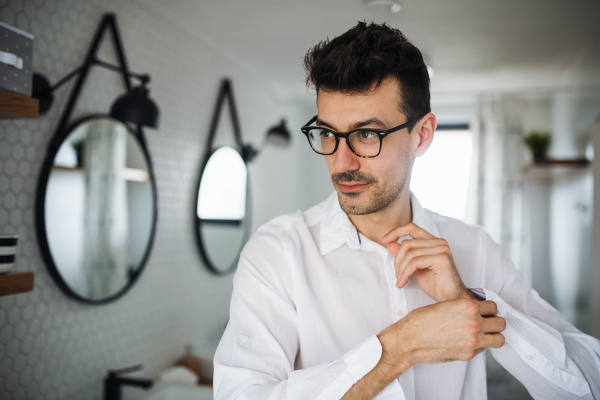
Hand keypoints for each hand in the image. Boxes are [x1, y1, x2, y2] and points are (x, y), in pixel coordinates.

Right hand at [377, 299, 505, 373]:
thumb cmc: (422, 321)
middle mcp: (474, 322)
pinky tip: (466, 342)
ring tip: (482, 335)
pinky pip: (484, 349)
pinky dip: (479, 346)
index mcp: (468, 306)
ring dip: (493, 336)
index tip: (484, 312)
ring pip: (499, 339)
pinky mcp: (469, 354)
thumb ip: (464, 309)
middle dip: (494, 322)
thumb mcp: (445, 305)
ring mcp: (473, 340)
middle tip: (486, 323)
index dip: (488, 309)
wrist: (410, 339)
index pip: (493, 306)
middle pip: (501, 323)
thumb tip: (477, 313)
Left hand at [382, 222, 468, 301]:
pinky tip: (403, 283)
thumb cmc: (435, 284)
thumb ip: (404, 255)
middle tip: (396, 275)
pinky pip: (415, 262)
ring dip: (400, 269)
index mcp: (433, 241)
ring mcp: (442, 249)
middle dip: (397, 260)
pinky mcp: (442, 258)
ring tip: (400, 280)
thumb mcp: (415, 268)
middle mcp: (439, 242)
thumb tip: (389, 244)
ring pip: (409, 253)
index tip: (384, 240)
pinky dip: (405, 273)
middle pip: (407, 243)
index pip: (412, 227)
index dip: (396, 231)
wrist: (451, 299)